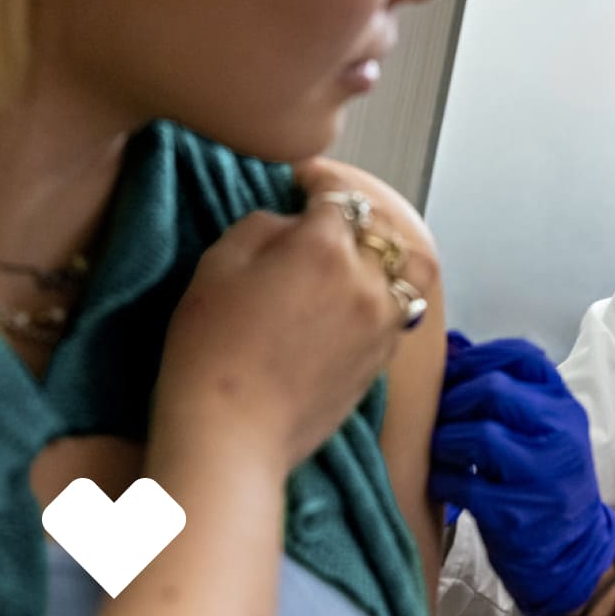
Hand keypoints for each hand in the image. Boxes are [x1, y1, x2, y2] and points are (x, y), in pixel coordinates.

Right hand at [151, 186, 437, 484]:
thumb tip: (291, 222)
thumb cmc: (211, 350)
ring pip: (404, 270)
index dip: (319, 180)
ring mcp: (381, 323)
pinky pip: (399, 312)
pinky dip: (383, 297)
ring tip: (351, 261)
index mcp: (325, 246)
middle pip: (377, 228)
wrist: (232, 435)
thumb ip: (262, 225)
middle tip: (320, 221)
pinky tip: (352, 305)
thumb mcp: (218, 264)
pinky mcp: (382, 359)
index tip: (303, 181)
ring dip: (382, 257)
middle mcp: (366, 279)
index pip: (337, 193)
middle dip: (351, 217)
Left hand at [429, 333, 614, 615]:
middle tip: (435, 414)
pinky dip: (443, 478)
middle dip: (454, 397)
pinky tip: (441, 480)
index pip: (523, 355)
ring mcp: (541, 475)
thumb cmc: (543, 480)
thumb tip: (450, 343)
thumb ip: (501, 387)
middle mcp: (560, 434)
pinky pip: (466, 483)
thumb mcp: (537, 429)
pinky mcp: (518, 513)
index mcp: (564, 406)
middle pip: (495, 389)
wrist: (572, 553)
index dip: (477, 356)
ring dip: (445, 438)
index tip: (450, 369)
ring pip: (480, 434)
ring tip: (437, 448)